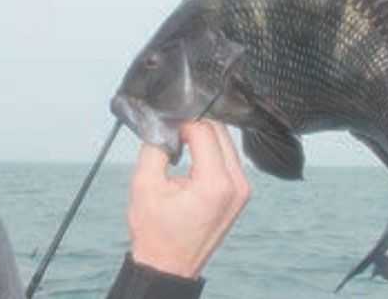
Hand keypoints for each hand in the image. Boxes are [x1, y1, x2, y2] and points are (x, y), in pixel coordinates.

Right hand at [127, 120, 249, 277]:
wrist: (168, 266)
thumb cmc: (155, 232)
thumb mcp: (144, 183)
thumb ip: (155, 145)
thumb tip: (163, 122)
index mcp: (215, 184)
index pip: (204, 130)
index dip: (182, 121)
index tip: (165, 124)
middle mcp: (237, 185)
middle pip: (220, 131)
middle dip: (194, 123)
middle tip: (170, 128)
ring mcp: (243, 190)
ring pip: (226, 141)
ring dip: (203, 134)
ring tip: (178, 140)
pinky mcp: (241, 192)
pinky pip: (229, 156)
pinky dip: (211, 148)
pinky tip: (192, 152)